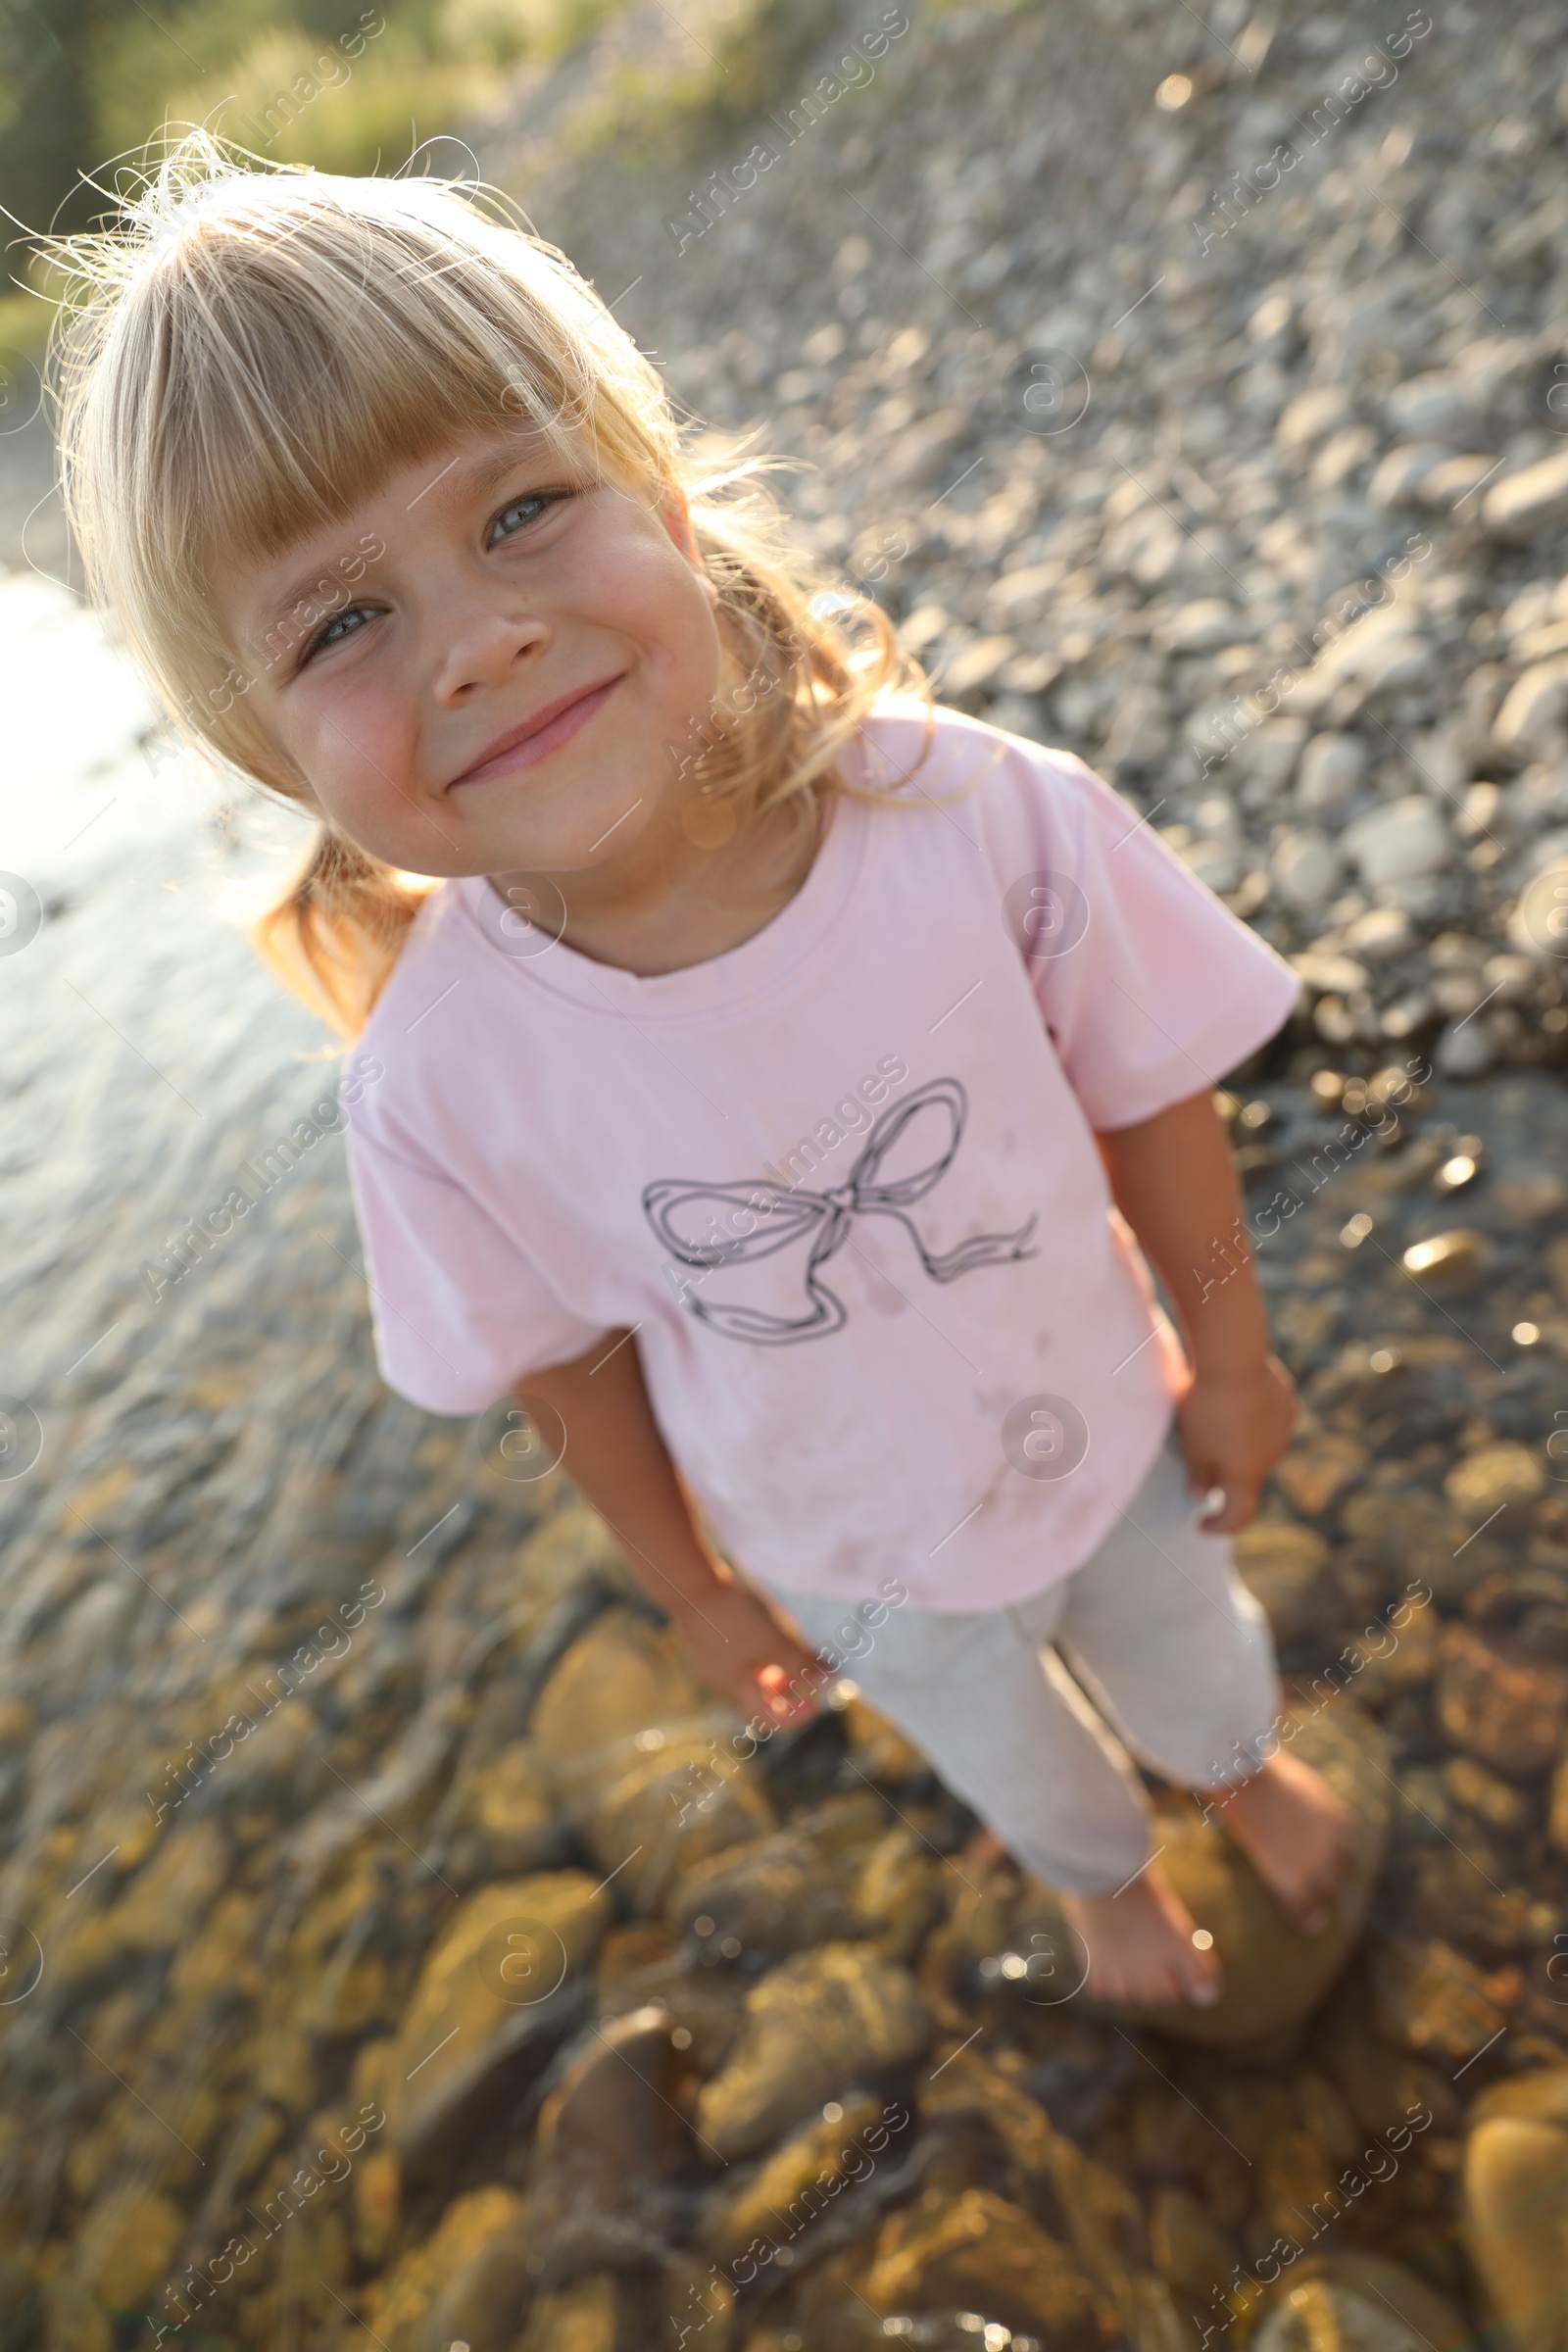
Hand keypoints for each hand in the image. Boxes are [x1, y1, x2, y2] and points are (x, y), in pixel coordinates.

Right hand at [670, 1575, 831, 1729]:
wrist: (690, 1585)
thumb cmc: (732, 1618)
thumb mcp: (773, 1641)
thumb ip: (801, 1663)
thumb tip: (828, 1681)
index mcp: (735, 1689)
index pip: (770, 1720)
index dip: (797, 1715)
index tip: (818, 1700)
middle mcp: (721, 1681)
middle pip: (761, 1698)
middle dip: (790, 1688)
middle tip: (811, 1669)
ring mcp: (712, 1660)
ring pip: (751, 1675)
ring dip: (777, 1668)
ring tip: (796, 1647)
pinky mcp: (709, 1640)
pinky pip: (741, 1656)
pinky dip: (761, 1652)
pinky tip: (772, 1631)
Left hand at [1176, 1353, 1297, 1532]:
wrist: (1234, 1359)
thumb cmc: (1208, 1408)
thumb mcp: (1192, 1447)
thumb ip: (1198, 1475)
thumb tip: (1201, 1495)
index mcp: (1248, 1475)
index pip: (1240, 1514)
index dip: (1221, 1525)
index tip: (1201, 1524)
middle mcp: (1272, 1456)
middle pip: (1247, 1476)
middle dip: (1224, 1477)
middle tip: (1198, 1463)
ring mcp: (1283, 1427)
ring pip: (1259, 1445)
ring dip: (1239, 1444)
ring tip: (1213, 1423)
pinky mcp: (1286, 1400)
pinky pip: (1270, 1418)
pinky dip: (1254, 1419)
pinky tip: (1239, 1403)